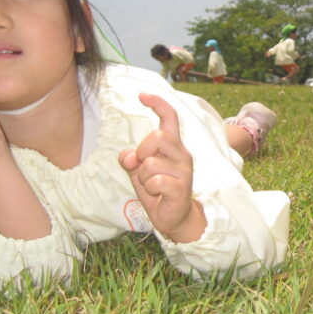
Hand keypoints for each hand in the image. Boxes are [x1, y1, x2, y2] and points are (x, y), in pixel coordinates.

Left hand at [119, 93, 204, 241]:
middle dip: (142, 150)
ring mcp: (184, 171)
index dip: (157, 104)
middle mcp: (182, 154)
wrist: (174, 218)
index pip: (170, 117)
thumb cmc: (157, 191)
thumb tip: (128, 157)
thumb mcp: (138, 172)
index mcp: (173, 146)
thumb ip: (131, 159)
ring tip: (151, 186)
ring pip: (151, 162)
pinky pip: (155, 181)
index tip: (142, 95)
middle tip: (142, 165)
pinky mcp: (181, 187)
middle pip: (158, 136)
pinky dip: (149, 189)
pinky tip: (157, 195)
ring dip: (143, 177)